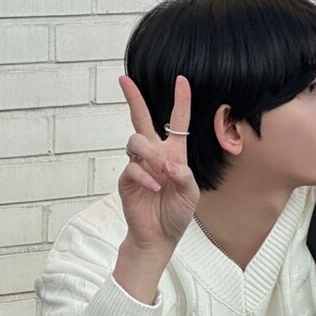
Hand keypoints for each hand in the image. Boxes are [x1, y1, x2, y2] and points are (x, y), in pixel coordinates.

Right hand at [118, 73, 199, 248]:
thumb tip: (166, 164)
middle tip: (123, 80)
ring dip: (149, 152)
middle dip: (133, 99)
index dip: (180, 101)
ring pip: (136, 140)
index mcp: (174, 153)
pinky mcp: (127, 179)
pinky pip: (133, 168)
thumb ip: (184, 175)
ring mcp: (139, 165)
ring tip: (160, 170)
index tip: (181, 80)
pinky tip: (154, 189)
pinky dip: (145, 178)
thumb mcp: (191, 194)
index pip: (177, 123)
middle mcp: (154, 155)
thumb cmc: (176, 212)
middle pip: (141, 120)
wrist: (160, 236)